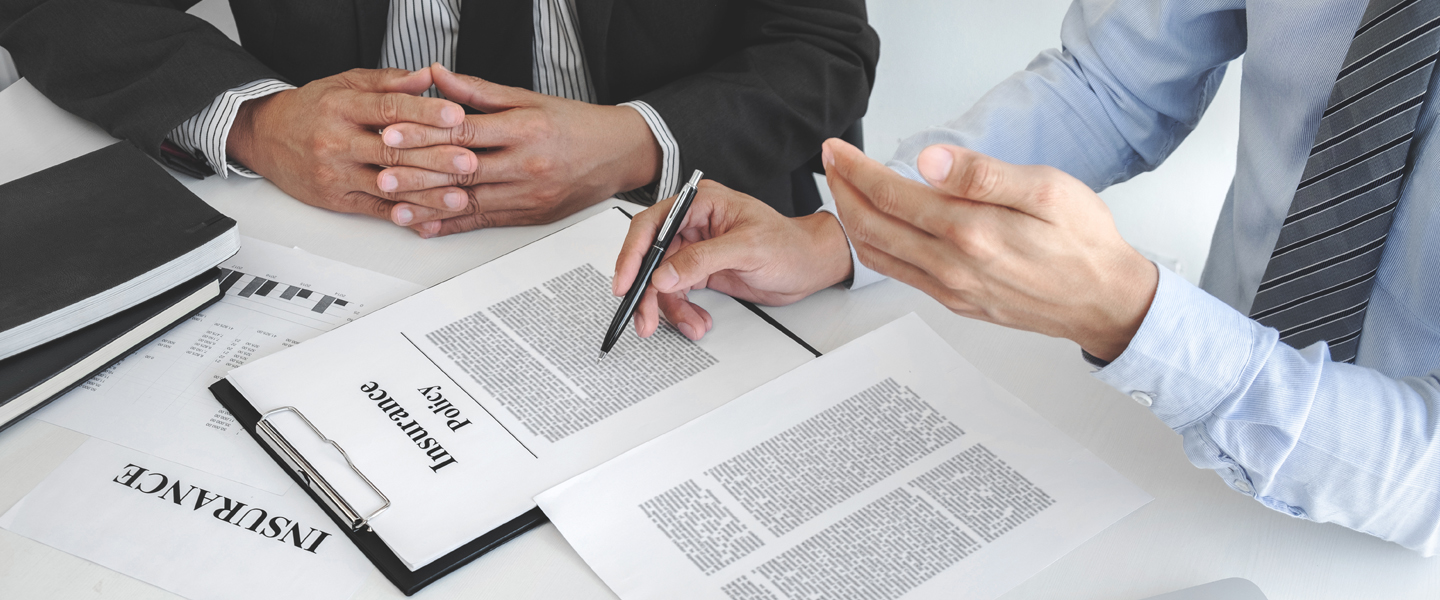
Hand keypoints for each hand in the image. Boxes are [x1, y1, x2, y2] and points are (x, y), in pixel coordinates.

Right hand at [226, 68, 477, 224]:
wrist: (265, 137)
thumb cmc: (311, 108)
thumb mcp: (346, 84)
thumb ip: (389, 82)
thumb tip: (428, 76)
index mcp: (341, 107)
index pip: (388, 109)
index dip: (424, 113)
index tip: (455, 116)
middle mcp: (337, 140)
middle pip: (392, 150)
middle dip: (435, 158)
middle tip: (469, 161)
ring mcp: (336, 173)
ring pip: (387, 185)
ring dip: (427, 194)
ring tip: (459, 197)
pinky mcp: (336, 198)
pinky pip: (375, 209)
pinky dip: (404, 215)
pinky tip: (428, 219)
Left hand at [377, 64, 661, 236]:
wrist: (619, 154)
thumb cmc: (577, 125)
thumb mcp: (529, 98)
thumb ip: (479, 91)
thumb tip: (437, 75)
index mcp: (525, 130)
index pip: (466, 133)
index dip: (426, 135)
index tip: (394, 133)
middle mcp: (527, 166)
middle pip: (463, 172)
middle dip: (418, 174)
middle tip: (382, 174)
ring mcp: (529, 195)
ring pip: (470, 203)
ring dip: (430, 206)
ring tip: (396, 207)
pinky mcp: (530, 216)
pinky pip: (486, 221)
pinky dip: (454, 225)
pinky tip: (429, 226)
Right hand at [613, 180, 851, 340]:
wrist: (810, 266)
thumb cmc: (790, 244)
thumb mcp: (748, 248)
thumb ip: (703, 259)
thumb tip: (666, 273)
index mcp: (701, 204)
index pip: (652, 225)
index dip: (633, 254)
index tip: (625, 282)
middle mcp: (693, 224)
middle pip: (651, 257)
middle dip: (647, 291)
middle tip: (645, 318)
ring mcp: (695, 249)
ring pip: (662, 281)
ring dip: (669, 308)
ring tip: (689, 325)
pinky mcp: (701, 271)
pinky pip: (678, 293)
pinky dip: (683, 311)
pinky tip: (698, 321)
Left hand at [823, 139, 1156, 360]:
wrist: (1106, 300)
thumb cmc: (1084, 243)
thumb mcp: (1046, 189)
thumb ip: (983, 175)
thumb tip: (931, 161)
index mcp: (971, 232)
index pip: (891, 195)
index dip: (856, 170)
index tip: (838, 150)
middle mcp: (953, 266)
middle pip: (872, 227)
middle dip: (842, 191)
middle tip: (830, 164)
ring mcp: (952, 289)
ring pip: (879, 256)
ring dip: (852, 221)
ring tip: (844, 192)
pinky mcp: (957, 303)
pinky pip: (900, 276)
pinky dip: (876, 249)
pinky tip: (878, 230)